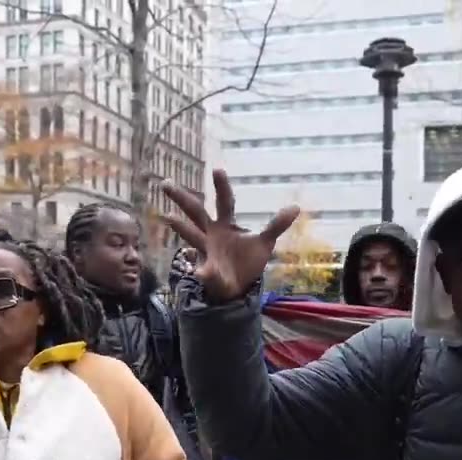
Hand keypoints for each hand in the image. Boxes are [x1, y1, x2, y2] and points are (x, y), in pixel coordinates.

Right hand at [159, 169, 299, 302]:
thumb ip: (277, 225)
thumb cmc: (247, 260)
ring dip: (180, 227)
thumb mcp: (264, 242)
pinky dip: (205, 272)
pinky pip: (206, 271)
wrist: (238, 287)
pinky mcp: (208, 270)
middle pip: (195, 212)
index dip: (221, 187)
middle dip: (182, 198)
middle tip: (166, 183)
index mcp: (226, 224)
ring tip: (167, 216)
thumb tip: (296, 207)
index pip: (224, 201)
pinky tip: (201, 272)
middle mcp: (211, 233)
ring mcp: (205, 250)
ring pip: (190, 235)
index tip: (217, 169)